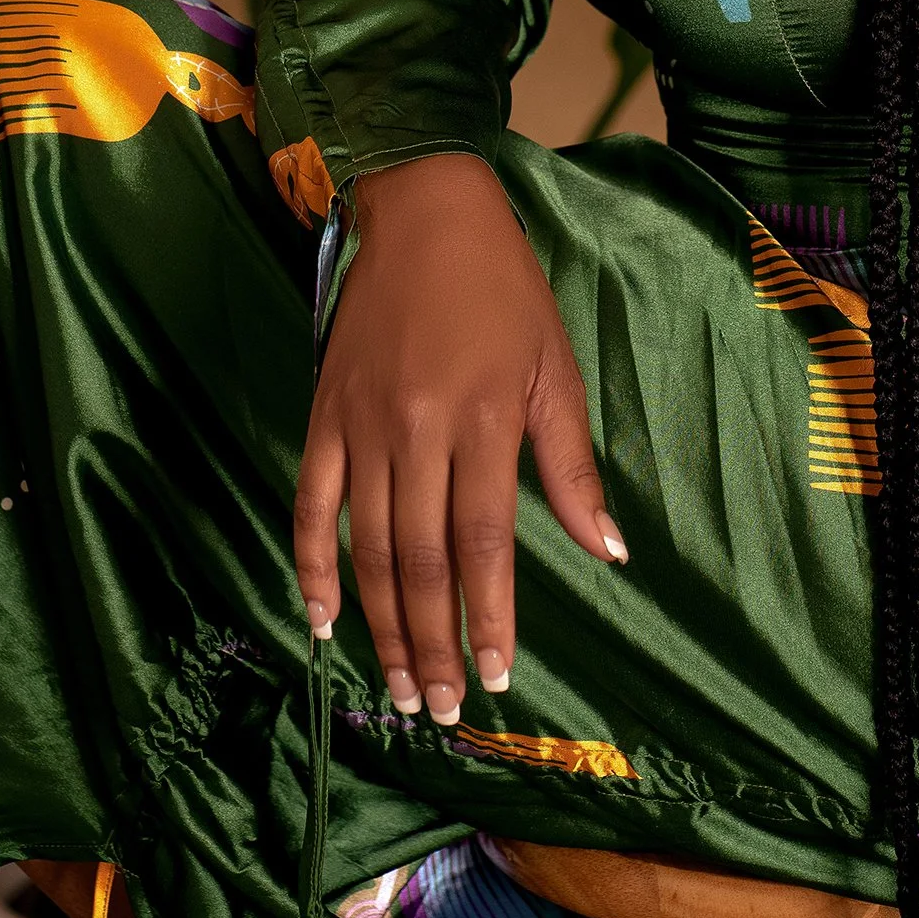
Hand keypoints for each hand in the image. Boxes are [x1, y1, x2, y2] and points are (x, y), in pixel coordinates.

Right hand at [292, 153, 624, 721]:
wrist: (425, 211)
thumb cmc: (504, 290)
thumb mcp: (553, 368)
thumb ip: (570, 465)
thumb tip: (607, 551)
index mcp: (485, 420)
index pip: (484, 544)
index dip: (488, 618)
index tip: (495, 679)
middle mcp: (419, 430)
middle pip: (422, 560)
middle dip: (431, 642)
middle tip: (436, 706)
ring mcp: (364, 424)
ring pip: (369, 546)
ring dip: (382, 625)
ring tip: (394, 687)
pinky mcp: (325, 413)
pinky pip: (311, 503)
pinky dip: (312, 566)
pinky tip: (322, 620)